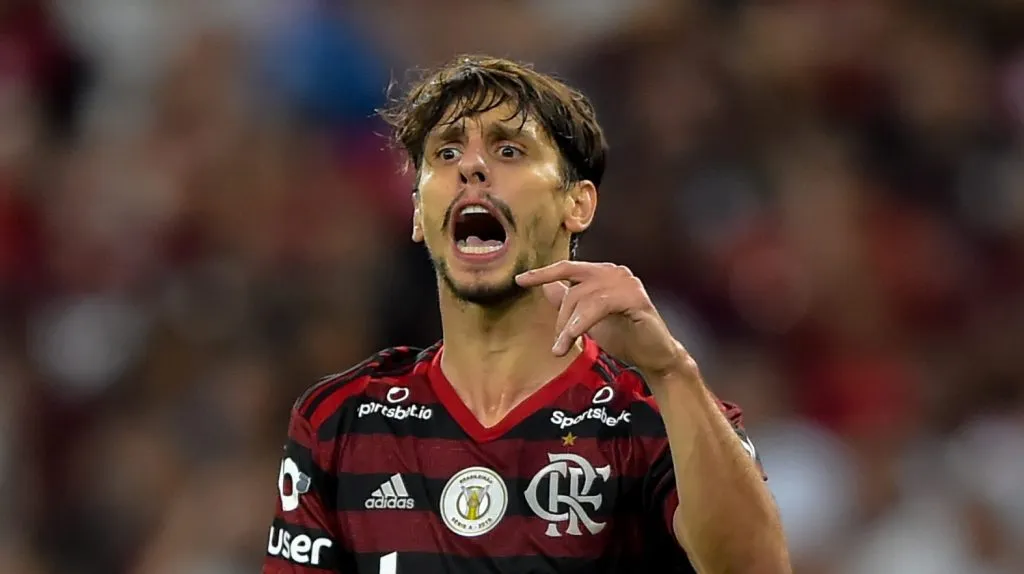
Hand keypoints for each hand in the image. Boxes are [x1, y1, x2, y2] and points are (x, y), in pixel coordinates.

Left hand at [515, 261, 693, 378]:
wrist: (654, 357)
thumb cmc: (624, 337)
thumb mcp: (587, 319)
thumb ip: (569, 301)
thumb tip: (545, 287)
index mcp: (603, 273)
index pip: (568, 268)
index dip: (543, 273)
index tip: (520, 280)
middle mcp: (616, 272)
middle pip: (573, 284)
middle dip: (561, 316)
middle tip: (558, 344)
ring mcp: (628, 283)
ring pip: (584, 296)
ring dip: (569, 325)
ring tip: (562, 348)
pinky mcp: (636, 299)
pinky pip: (599, 306)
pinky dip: (582, 322)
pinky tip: (574, 338)